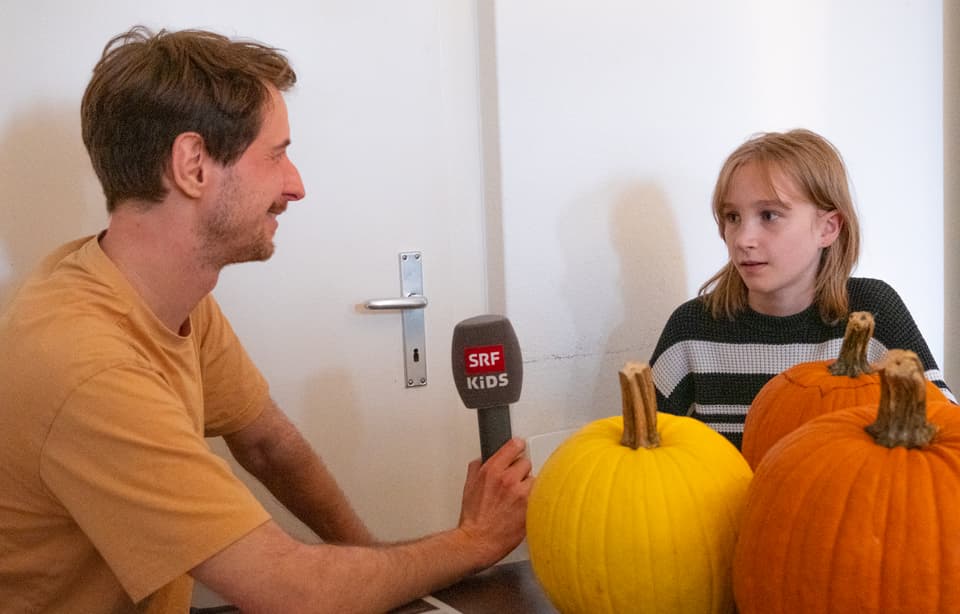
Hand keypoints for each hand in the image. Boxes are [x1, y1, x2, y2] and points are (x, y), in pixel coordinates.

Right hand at [456, 437, 533, 569]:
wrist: (478, 541)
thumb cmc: (474, 518)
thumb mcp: (469, 485)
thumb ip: (478, 467)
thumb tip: (484, 459)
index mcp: (492, 470)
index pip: (514, 446)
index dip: (517, 447)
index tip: (519, 448)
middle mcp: (508, 480)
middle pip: (526, 462)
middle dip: (520, 472)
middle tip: (514, 483)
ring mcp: (522, 494)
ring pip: (534, 479)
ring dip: (528, 487)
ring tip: (518, 498)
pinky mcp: (531, 507)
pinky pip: (539, 495)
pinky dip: (534, 500)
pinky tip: (523, 507)